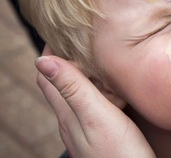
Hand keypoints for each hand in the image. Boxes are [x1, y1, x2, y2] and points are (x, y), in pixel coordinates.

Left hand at [35, 45, 154, 157]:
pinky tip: (108, 86)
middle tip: (78, 39)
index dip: (50, 52)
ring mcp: (86, 127)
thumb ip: (72, 88)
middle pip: (59, 83)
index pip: (47, 76)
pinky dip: (94, 88)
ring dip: (79, 73)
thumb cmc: (120, 153)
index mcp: (67, 113)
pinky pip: (90, 104)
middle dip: (63, 59)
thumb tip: (42, 60)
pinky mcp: (101, 132)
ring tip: (93, 56)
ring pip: (75, 93)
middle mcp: (71, 120)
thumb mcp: (95, 116)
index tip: (61, 32)